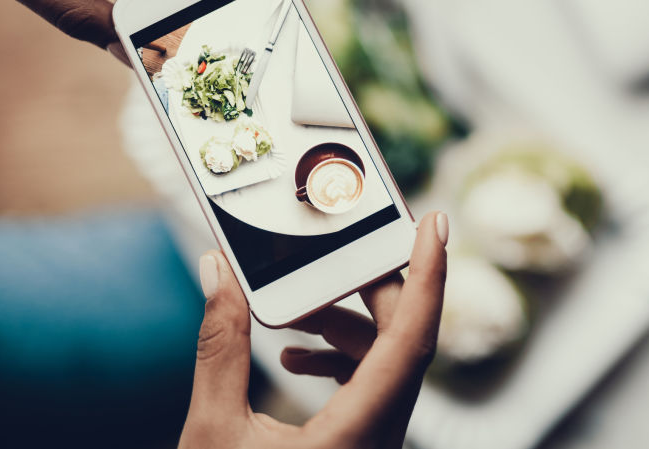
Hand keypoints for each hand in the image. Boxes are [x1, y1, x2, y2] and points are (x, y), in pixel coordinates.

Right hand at [179, 212, 448, 448]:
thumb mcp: (213, 431)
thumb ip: (220, 345)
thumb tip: (218, 272)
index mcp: (361, 431)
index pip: (412, 337)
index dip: (429, 273)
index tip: (434, 222)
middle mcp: (381, 435)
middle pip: (401, 340)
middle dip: (372, 288)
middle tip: (343, 247)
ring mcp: (374, 442)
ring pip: (384, 362)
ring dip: (345, 326)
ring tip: (295, 309)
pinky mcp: (361, 445)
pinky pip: (368, 386)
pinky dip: (338, 359)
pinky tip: (293, 355)